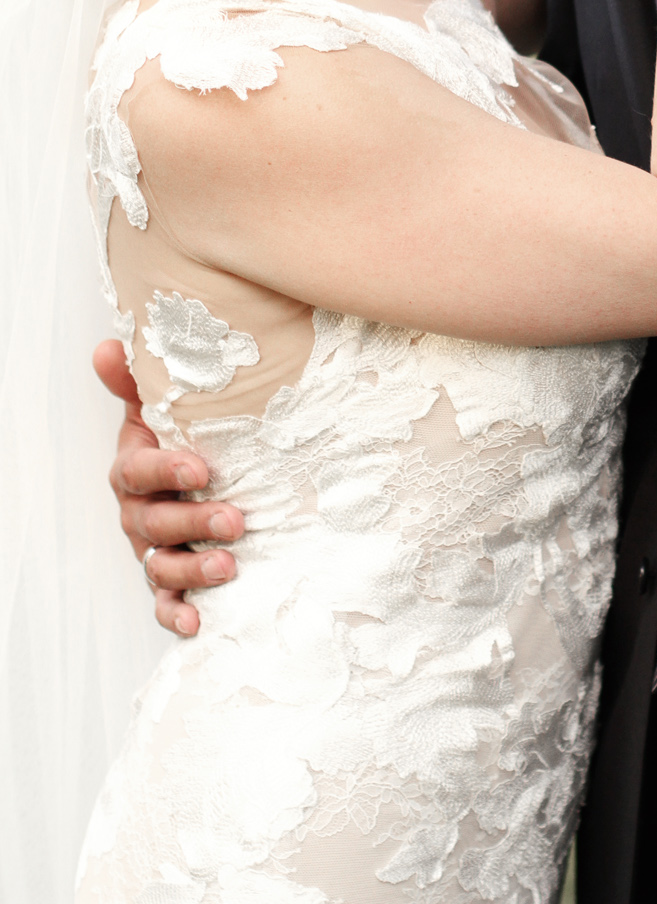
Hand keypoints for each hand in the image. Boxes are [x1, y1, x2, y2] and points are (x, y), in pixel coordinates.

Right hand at [95, 338, 242, 637]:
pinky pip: (166, 605)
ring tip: (228, 567)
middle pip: (155, 523)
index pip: (139, 470)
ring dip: (192, 570)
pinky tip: (197, 622)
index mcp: (134, 469)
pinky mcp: (170, 584)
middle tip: (235, 520)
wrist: (200, 476)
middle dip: (193, 522)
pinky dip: (178, 616)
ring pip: (162, 566)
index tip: (200, 468)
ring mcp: (153, 550)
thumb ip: (139, 380)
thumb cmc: (182, 438)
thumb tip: (109, 346)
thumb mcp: (162, 407)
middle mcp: (139, 513)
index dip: (165, 469)